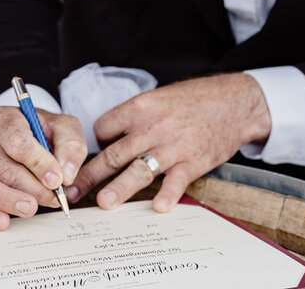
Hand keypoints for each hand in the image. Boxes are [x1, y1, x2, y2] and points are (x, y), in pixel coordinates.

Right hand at [0, 106, 85, 229]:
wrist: (31, 135)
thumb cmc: (45, 131)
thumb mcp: (65, 127)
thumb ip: (71, 145)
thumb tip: (65, 176)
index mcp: (5, 118)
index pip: (16, 140)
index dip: (37, 162)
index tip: (56, 178)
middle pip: (3, 167)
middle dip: (31, 187)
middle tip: (53, 198)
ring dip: (9, 200)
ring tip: (31, 208)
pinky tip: (5, 221)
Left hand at [69, 73, 270, 213]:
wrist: (233, 101)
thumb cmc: (193, 99)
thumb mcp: (159, 97)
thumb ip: (135, 117)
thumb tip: (109, 136)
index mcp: (140, 107)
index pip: (104, 128)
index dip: (96, 143)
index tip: (95, 156)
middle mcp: (152, 127)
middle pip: (113, 153)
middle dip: (90, 175)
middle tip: (71, 192)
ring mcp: (172, 146)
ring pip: (138, 169)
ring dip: (120, 187)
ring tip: (103, 203)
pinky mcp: (193, 161)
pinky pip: (176, 181)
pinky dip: (167, 194)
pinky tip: (157, 207)